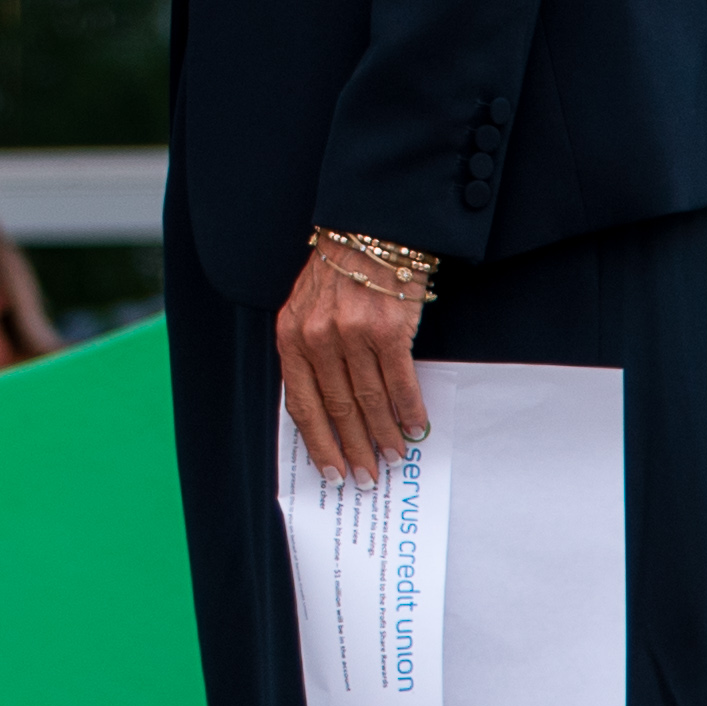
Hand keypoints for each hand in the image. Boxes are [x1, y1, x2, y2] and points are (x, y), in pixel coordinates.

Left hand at [274, 248, 432, 479]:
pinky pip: (400, 382)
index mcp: (291, 336)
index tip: (331, 471)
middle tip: (366, 475)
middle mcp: (317, 338)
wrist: (369, 230)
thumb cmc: (339, 273)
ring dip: (384, 435)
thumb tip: (328, 411)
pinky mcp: (388, 330)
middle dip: (353, 448)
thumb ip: (309, 353)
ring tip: (393, 455)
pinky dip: (409, 410)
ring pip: (370, 401)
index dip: (318, 442)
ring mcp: (352, 334)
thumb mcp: (306, 310)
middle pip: (337, 409)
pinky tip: (414, 426)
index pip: (301, 404)